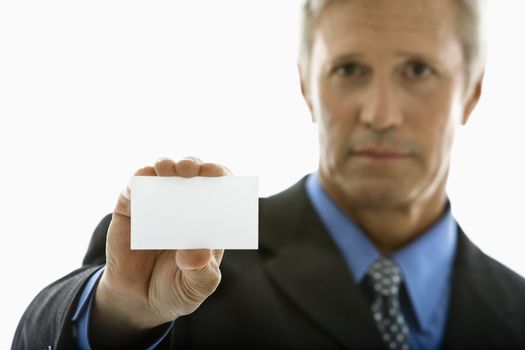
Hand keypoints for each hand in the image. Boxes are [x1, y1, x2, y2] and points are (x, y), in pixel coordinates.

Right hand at [91, 157, 229, 346]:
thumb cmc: (176, 289)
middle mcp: (185, 205)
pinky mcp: (131, 208)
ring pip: (164, 172)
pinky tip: (142, 180)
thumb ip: (200, 272)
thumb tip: (196, 252)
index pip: (220, 188)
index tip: (218, 174)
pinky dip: (138, 179)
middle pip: (193, 173)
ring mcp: (158, 203)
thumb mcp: (196, 287)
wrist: (138, 302)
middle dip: (193, 164)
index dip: (220, 175)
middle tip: (189, 169)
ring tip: (167, 170)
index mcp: (208, 219)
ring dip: (166, 165)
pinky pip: (134, 187)